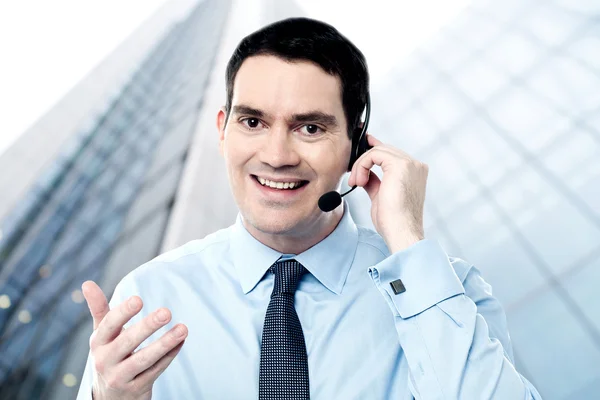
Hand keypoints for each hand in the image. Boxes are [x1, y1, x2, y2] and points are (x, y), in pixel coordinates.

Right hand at [82, 281, 187, 399]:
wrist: (109, 396)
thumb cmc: (109, 353)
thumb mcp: (101, 333)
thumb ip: (98, 308)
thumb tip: (87, 283)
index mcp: (98, 342)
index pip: (108, 326)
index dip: (123, 313)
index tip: (139, 299)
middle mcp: (105, 361)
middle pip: (127, 342)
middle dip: (147, 327)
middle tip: (166, 312)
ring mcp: (120, 377)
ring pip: (144, 360)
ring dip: (165, 344)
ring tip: (183, 329)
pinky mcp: (136, 389)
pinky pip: (155, 371)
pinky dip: (169, 356)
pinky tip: (180, 341)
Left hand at [347, 134, 427, 252]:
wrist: (400, 232)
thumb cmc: (393, 221)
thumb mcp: (380, 196)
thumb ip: (374, 181)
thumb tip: (364, 173)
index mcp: (415, 172)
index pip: (391, 154)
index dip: (372, 150)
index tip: (358, 153)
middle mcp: (415, 165)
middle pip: (383, 150)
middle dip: (363, 161)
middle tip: (353, 179)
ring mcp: (410, 163)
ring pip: (377, 151)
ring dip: (360, 166)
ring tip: (355, 183)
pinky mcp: (400, 164)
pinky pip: (374, 154)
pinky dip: (362, 165)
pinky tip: (359, 181)